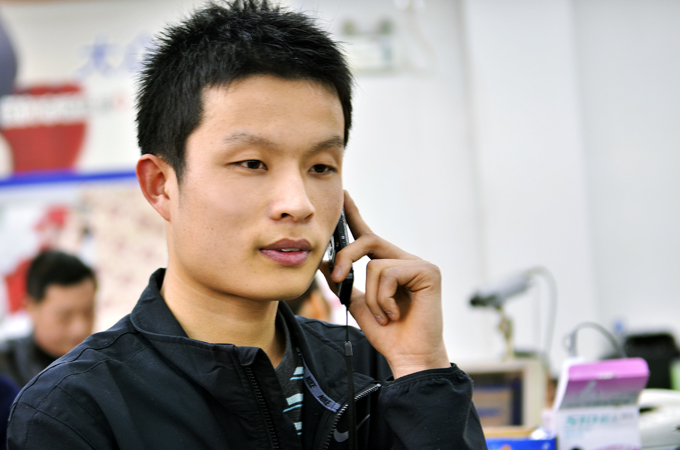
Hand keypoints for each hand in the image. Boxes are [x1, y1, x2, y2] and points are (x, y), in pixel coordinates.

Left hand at [322, 192, 449, 378]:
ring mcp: (419, 264)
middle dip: (347, 258)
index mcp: (389, 266)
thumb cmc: (388, 334)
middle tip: (338, 278)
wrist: (408, 356)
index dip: (354, 215)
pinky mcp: (428, 271)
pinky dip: (383, 299)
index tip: (343, 194)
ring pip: (374, 264)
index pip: (368, 235)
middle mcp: (405, 259)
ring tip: (385, 315)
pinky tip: (395, 314)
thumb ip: (344, 282)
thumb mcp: (357, 304)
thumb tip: (324, 262)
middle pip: (368, 241)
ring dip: (370, 296)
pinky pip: (389, 273)